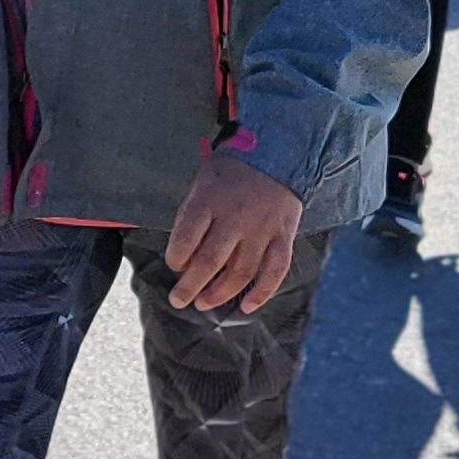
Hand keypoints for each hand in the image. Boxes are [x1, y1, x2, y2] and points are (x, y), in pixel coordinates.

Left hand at [165, 152, 301, 313]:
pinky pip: (274, 271)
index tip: (174, 265)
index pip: (184, 240)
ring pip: (240, 272)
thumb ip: (192, 216)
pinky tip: (246, 306)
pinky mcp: (283, 236)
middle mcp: (235, 218)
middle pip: (208, 262)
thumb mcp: (203, 182)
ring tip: (203, 304)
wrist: (278, 152)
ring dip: (219, 293)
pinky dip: (261, 293)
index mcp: (209, 201)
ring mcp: (262, 229)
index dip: (175, 259)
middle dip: (189, 287)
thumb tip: (184, 257)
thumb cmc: (232, 171)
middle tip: (178, 300)